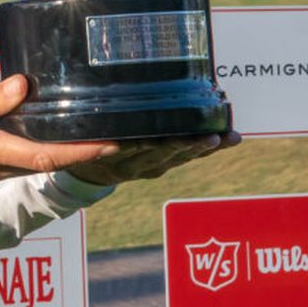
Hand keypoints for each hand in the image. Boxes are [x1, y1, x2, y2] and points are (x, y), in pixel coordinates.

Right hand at [0, 75, 118, 192]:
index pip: (46, 155)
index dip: (83, 151)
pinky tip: (46, 132)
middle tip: (116, 132)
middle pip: (49, 162)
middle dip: (84, 151)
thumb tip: (24, 86)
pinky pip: (17, 161)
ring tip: (90, 130)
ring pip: (35, 163)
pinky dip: (41, 149)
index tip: (114, 142)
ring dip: (65, 151)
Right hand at [65, 130, 241, 185]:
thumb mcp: (78, 147)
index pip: (138, 149)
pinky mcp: (164, 165)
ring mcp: (154, 167)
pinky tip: (228, 139)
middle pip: (167, 154)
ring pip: (183, 157)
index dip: (157, 143)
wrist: (91, 176)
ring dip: (206, 148)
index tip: (172, 135)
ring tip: (229, 138)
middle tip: (210, 137)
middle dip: (189, 145)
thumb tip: (105, 130)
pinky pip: (188, 157)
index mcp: (117, 160)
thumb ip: (87, 142)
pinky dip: (208, 149)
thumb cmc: (82, 149)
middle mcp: (139, 167)